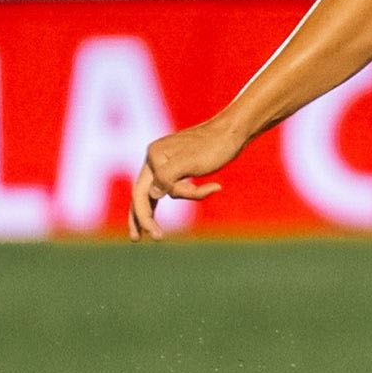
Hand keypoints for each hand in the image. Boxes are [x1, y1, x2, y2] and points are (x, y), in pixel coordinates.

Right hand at [129, 118, 244, 239]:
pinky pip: (175, 186)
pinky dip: (184, 195)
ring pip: (157, 191)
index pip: (143, 191)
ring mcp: (167, 162)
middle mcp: (156, 157)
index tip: (156, 235)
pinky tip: (194, 199)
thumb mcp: (190, 163)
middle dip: (141, 216)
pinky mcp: (181, 167)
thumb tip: (153, 194)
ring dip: (155, 210)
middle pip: (143, 192)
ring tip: (151, 233)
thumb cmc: (214, 146)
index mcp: (154, 155)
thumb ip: (167, 177)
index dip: (144, 215)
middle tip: (137, 239)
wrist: (234, 133)